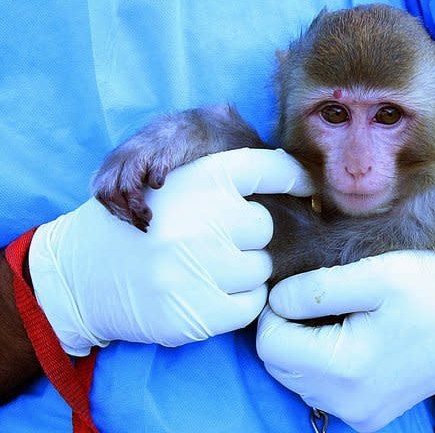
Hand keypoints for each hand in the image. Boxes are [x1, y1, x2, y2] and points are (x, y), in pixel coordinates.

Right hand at [29, 148, 312, 355]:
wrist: (81, 275)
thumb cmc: (142, 225)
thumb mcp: (174, 182)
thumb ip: (225, 179)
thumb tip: (302, 184)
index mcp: (201, 177)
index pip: (270, 168)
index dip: (294, 178)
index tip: (308, 188)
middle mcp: (205, 218)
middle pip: (264, 228)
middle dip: (245, 237)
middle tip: (210, 241)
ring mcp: (201, 267)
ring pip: (260, 269)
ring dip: (240, 271)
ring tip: (200, 268)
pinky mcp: (199, 312)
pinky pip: (252, 305)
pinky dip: (236, 303)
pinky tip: (204, 293)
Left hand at [256, 250, 434, 431]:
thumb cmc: (433, 290)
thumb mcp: (378, 274)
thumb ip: (318, 288)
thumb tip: (277, 300)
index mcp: (347, 367)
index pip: (271, 345)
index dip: (272, 310)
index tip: (294, 288)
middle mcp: (349, 402)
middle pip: (280, 366)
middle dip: (283, 329)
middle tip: (311, 298)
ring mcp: (359, 414)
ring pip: (297, 380)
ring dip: (301, 346)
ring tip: (332, 315)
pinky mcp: (369, 415)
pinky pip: (322, 390)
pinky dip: (321, 363)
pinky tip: (345, 336)